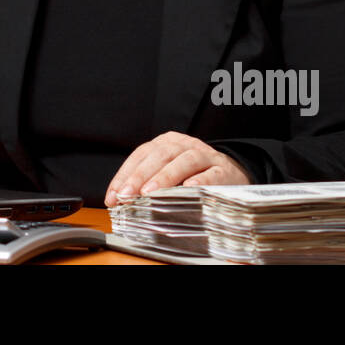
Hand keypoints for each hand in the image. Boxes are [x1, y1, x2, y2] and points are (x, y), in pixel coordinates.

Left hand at [104, 132, 252, 206]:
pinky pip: (211, 174)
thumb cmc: (193, 174)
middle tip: (127, 195)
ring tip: (149, 193)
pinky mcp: (223, 170)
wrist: (231, 172)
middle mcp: (184, 145)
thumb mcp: (168, 172)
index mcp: (166, 143)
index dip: (124, 175)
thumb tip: (120, 201)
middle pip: (160, 155)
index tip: (113, 196)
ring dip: (165, 177)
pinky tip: (188, 188)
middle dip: (139, 177)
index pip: (141, 155)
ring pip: (184, 161)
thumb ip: (147, 182)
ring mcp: (205, 156)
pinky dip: (200, 180)